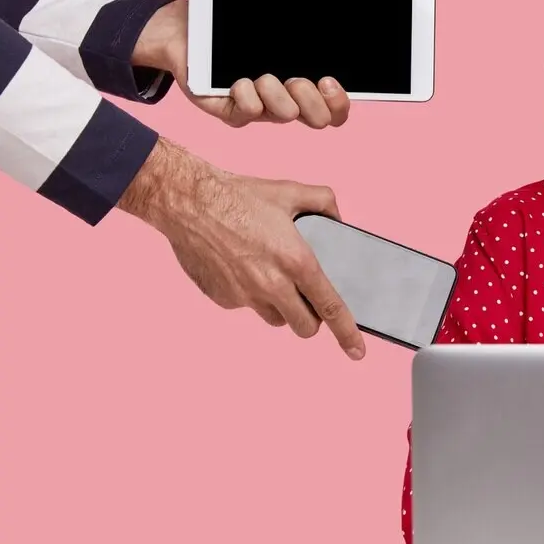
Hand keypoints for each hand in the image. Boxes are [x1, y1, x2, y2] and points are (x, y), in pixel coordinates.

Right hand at [117, 139, 365, 359]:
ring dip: (281, 307)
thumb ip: (324, 203)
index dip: (347, 333)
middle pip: (305, 327)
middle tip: (307, 299)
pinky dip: (251, 294)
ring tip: (271, 275)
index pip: (329, 307)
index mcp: (296, 261)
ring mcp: (245, 296)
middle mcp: (272, 285)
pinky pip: (247, 306)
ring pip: (275, 318)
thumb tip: (338, 221)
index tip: (358, 351)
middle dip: (311, 319)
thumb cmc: (239, 195)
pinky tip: (241, 266)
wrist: (186, 202)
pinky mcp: (223, 299)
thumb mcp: (290, 191)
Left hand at [133, 0, 350, 128]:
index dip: (338, 102)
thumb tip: (334, 23)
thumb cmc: (234, 28)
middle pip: (319, 120)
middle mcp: (285, 102)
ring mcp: (261, 109)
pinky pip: (249, 113)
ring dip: (276, 92)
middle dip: (311, 98)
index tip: (328, 79)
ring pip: (286, 116)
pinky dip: (246, 93)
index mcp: (303, 87)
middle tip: (295, 79)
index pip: (335, 112)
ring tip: (262, 75)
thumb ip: (299, 36)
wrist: (187, 32)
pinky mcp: (232, 112)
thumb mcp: (273, 30)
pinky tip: (238, 79)